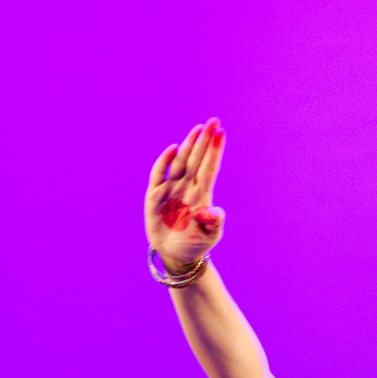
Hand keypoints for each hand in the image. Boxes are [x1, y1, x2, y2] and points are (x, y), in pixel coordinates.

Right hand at [145, 118, 225, 270]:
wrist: (176, 256)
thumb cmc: (196, 244)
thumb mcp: (210, 236)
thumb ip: (214, 223)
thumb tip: (211, 210)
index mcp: (202, 194)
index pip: (210, 168)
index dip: (215, 151)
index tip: (221, 132)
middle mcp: (187, 187)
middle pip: (197, 159)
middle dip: (204, 140)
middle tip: (213, 121)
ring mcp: (171, 189)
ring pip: (180, 162)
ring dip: (188, 145)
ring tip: (198, 129)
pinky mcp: (155, 195)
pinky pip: (159, 175)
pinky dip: (164, 162)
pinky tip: (173, 149)